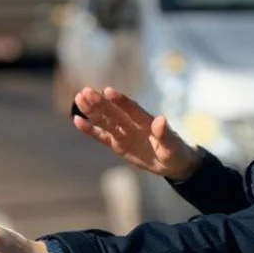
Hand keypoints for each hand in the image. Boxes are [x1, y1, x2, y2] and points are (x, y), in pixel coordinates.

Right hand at [73, 87, 203, 180]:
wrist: (173, 162)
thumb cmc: (176, 151)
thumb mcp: (173, 146)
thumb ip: (166, 134)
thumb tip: (161, 120)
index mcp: (146, 122)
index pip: (132, 109)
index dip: (120, 101)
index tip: (108, 91)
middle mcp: (133, 124)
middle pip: (114, 112)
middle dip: (100, 103)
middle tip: (85, 92)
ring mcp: (124, 133)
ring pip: (105, 121)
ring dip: (92, 111)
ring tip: (78, 99)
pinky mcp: (118, 144)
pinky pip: (102, 136)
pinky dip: (90, 129)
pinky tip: (77, 120)